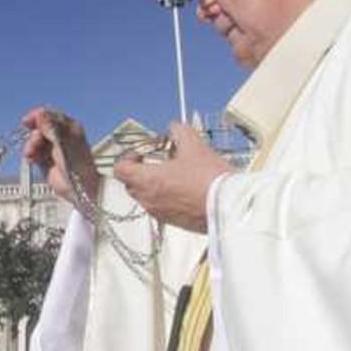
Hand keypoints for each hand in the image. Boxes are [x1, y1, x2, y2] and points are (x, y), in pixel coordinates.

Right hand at [21, 107, 98, 204]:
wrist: (79, 187)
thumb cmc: (78, 164)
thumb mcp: (63, 141)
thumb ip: (50, 127)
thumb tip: (40, 113)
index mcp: (68, 128)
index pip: (50, 116)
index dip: (38, 117)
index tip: (28, 120)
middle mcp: (59, 136)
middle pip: (39, 127)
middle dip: (34, 133)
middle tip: (36, 140)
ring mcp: (51, 148)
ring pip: (34, 140)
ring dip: (30, 145)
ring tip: (32, 153)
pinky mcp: (44, 160)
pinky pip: (32, 153)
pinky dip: (30, 155)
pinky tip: (31, 159)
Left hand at [112, 122, 232, 232]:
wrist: (229, 207)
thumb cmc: (209, 181)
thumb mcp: (194, 146)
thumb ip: (179, 132)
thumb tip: (175, 129)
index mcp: (147, 180)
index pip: (120, 169)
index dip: (129, 156)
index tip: (142, 151)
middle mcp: (149, 200)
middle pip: (132, 183)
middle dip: (142, 170)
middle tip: (159, 161)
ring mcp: (160, 213)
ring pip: (147, 196)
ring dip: (155, 184)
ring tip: (176, 173)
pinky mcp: (174, 222)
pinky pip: (161, 208)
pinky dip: (167, 197)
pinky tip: (186, 187)